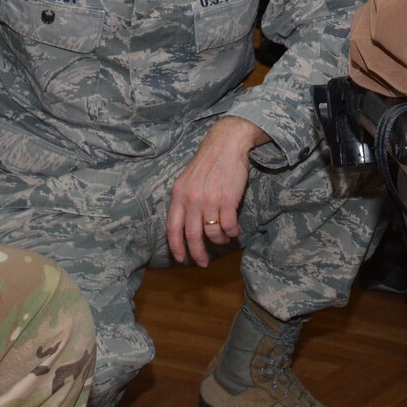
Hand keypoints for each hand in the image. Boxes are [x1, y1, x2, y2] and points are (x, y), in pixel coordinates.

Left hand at [166, 116, 267, 265]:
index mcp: (179, 195)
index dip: (176, 246)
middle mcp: (192, 199)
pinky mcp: (228, 200)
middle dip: (197, 253)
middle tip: (202, 262)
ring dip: (219, 240)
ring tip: (223, 238)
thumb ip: (184, 200)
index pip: (173, 228)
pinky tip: (233, 231)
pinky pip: (228, 226)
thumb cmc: (208, 162)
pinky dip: (231, 232)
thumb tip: (185, 225)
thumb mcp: (188, 179)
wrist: (227, 144)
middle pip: (192, 236)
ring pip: (212, 233)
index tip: (180, 258)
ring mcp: (210, 200)